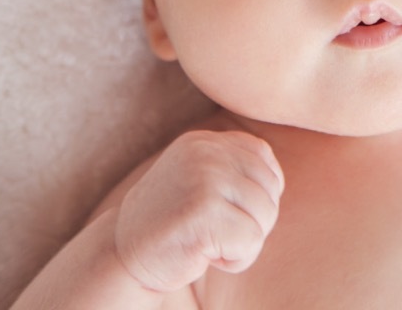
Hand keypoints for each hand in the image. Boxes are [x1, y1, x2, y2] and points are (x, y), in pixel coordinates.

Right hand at [114, 130, 284, 292]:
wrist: (124, 256)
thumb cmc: (172, 225)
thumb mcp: (200, 182)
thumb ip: (233, 170)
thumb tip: (278, 180)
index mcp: (204, 142)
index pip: (263, 157)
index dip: (256, 193)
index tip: (225, 210)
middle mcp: (205, 152)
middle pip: (270, 190)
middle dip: (252, 221)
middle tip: (213, 231)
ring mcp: (204, 179)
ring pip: (265, 216)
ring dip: (243, 242)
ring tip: (208, 241)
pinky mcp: (203, 212)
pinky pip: (251, 242)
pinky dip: (236, 260)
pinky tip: (205, 255)